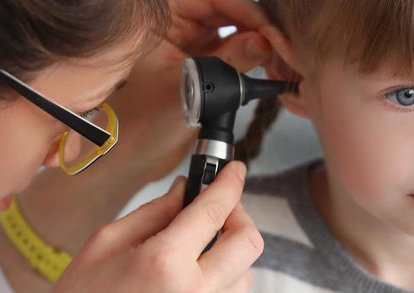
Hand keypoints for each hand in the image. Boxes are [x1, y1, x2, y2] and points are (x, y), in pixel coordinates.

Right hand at [11, 162, 263, 292]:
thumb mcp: (104, 245)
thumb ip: (153, 213)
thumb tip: (185, 191)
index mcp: (162, 262)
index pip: (215, 209)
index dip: (229, 182)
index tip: (233, 172)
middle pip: (248, 243)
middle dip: (239, 218)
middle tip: (220, 213)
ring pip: (243, 279)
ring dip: (226, 261)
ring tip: (194, 263)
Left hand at [103, 0, 275, 181]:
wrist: (131, 156)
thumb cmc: (140, 120)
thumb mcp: (188, 87)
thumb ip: (227, 62)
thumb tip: (263, 42)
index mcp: (163, 17)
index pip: (214, 0)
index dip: (248, 12)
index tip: (271, 31)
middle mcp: (178, 24)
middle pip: (230, 12)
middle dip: (258, 27)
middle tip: (282, 46)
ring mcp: (191, 42)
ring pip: (236, 30)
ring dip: (258, 43)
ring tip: (279, 59)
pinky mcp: (202, 63)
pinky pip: (234, 52)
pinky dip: (252, 59)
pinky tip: (268, 68)